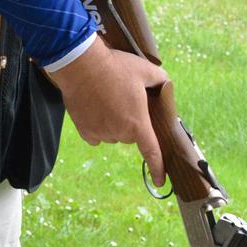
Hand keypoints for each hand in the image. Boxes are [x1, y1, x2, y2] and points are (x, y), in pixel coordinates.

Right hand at [48, 37, 167, 185]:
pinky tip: (95, 107)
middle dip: (131, 121)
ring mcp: (100, 133)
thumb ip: (160, 80)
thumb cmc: (115, 68)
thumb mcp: (145, 69)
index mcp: (137, 124)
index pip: (151, 152)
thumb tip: (165, 85)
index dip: (157, 168)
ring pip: (112, 133)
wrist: (81, 65)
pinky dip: (98, 125)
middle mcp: (119, 133)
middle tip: (125, 99)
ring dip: (113, 122)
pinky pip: (96, 134)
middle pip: (130, 135)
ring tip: (107, 98)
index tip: (160, 181)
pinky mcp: (84, 130)